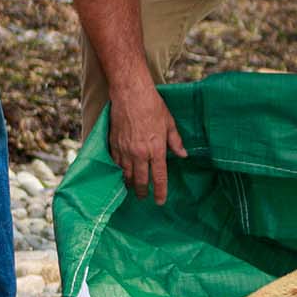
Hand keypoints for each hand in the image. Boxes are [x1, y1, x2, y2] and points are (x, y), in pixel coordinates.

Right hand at [107, 80, 186, 204]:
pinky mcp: (113, 144)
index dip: (160, 191)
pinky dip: (118, 172)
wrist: (130, 94)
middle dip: (143, 192)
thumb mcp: (169, 123)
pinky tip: (121, 175)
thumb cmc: (153, 106)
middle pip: (141, 180)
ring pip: (126, 175)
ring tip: (133, 189)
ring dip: (130, 184)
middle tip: (144, 198)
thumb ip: (175, 142)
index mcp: (156, 149)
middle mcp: (140, 153)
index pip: (159, 177)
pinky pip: (115, 164)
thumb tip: (183, 155)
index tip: (160, 202)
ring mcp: (124, 150)